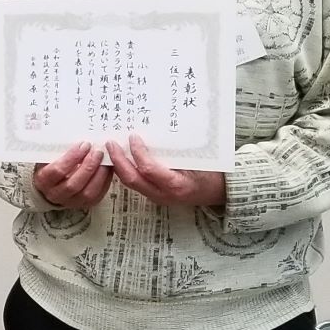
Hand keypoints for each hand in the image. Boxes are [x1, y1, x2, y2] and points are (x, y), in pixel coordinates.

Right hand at [34, 141, 113, 209]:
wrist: (50, 186)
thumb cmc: (50, 166)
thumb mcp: (48, 157)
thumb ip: (58, 149)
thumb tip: (77, 136)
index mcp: (44, 180)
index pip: (58, 170)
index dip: (72, 157)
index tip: (83, 145)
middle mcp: (56, 194)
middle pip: (74, 184)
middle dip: (88, 166)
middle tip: (98, 152)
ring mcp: (71, 201)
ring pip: (88, 192)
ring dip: (99, 174)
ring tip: (105, 160)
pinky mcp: (85, 204)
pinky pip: (98, 195)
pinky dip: (105, 181)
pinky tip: (108, 169)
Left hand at [107, 132, 225, 207]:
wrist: (219, 192)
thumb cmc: (211, 174)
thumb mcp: (199, 161)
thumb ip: (177, 152)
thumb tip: (158, 132)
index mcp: (176, 185)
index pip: (149, 170)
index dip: (138, 153)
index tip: (133, 137)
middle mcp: (163, 194)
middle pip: (132, 179)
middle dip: (118, 160)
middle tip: (110, 143)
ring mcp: (157, 197)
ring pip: (130, 183)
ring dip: (119, 166)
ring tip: (112, 149)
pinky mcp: (154, 196)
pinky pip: (136, 183)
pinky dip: (126, 170)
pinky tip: (122, 158)